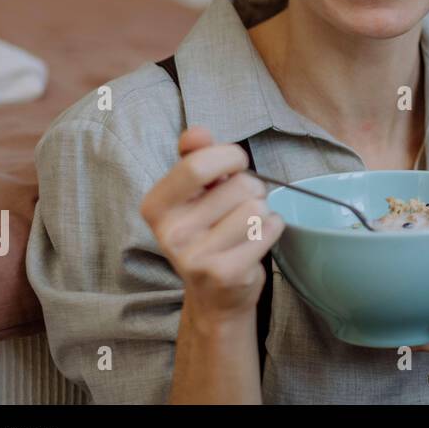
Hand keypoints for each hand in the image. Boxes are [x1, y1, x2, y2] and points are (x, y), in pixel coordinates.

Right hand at [140, 126, 284, 328]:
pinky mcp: (225, 273)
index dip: (230, 156)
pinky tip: (255, 241)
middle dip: (252, 188)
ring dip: (262, 211)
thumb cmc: (208, 231)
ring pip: (257, 207)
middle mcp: (170, 233)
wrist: (214, 294)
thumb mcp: (195, 191)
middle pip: (239, 185)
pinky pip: (269, 228)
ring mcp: (195, 257)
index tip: (236, 164)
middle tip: (241, 206)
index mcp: (156, 206)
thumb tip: (197, 132)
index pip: (198, 165)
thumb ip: (196, 156)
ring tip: (246, 226)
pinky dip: (272, 228)